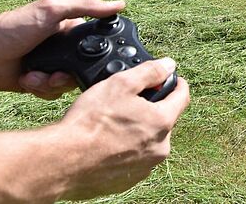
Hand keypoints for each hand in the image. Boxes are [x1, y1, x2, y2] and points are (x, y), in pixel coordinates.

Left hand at [0, 0, 124, 96]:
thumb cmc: (13, 26)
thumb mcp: (52, 9)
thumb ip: (87, 6)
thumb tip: (120, 4)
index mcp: (71, 31)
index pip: (98, 45)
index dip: (97, 55)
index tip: (88, 60)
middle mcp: (64, 49)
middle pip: (86, 70)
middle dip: (70, 75)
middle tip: (56, 74)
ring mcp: (52, 66)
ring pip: (69, 85)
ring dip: (51, 83)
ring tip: (37, 76)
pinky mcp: (39, 83)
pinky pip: (52, 94)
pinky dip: (40, 89)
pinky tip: (27, 79)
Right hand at [56, 58, 189, 200]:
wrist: (62, 161)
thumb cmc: (89, 123)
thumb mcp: (120, 84)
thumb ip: (149, 72)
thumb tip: (168, 65)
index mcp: (162, 122)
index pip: (183, 96)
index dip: (176, 83)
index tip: (169, 79)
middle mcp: (160, 148)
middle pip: (164, 119)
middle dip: (151, 109)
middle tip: (127, 104)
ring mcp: (145, 167)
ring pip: (149, 140)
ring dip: (138, 131)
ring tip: (112, 125)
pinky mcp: (128, 180)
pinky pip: (134, 159)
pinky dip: (125, 150)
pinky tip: (106, 144)